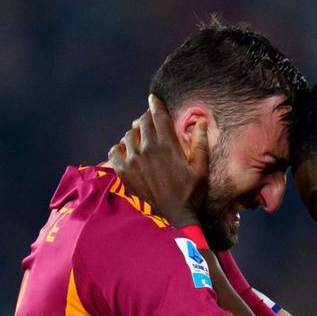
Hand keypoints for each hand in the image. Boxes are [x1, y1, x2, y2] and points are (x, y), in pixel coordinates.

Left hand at [108, 94, 207, 227]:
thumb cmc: (191, 193)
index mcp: (168, 145)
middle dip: (147, 119)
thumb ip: (200, 143)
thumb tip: (201, 121)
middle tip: (151, 122)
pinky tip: (128, 151)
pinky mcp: (123, 172)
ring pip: (129, 135)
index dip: (156, 104)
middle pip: (142, 122)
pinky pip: (115, 151)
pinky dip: (120, 148)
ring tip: (142, 138)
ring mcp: (133, 160)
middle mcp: (148, 149)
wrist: (174, 216)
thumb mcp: (201, 169)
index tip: (153, 98)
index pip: (158, 116)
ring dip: (135, 133)